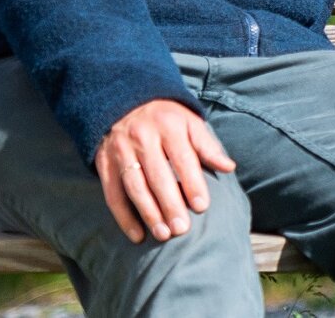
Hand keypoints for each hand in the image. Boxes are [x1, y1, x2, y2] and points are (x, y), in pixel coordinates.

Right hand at [93, 99, 234, 243]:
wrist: (123, 100)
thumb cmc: (165, 117)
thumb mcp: (189, 121)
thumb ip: (207, 145)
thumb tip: (229, 167)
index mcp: (168, 126)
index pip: (182, 158)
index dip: (192, 183)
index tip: (201, 207)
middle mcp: (142, 137)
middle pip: (157, 176)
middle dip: (170, 204)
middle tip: (182, 229)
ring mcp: (121, 151)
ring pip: (135, 187)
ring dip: (148, 213)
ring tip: (163, 235)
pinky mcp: (105, 164)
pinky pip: (113, 194)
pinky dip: (123, 217)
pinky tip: (137, 234)